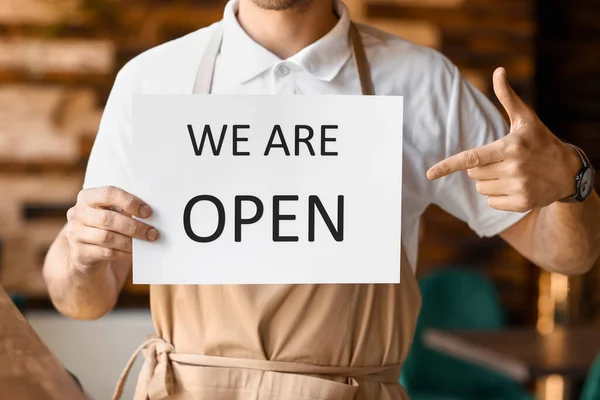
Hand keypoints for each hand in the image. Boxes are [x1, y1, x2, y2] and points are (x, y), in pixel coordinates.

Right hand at [66, 186, 157, 273]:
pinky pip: (106, 253)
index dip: (130, 202)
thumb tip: (150, 214)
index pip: (108, 193)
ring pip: (107, 237)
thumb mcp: (111, 211)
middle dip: (134, 226)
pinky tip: (134, 253)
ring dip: (130, 241)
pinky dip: (124, 253)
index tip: (147, 212)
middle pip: (107, 218)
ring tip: (146, 242)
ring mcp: (76, 234)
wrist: (84, 250)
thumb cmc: (104, 225)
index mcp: (87, 197)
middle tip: (152, 233)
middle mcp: (77, 214)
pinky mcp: (80, 253)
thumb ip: (125, 208)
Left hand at [427, 67, 580, 212]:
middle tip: (501, 161)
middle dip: (481, 168)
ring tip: (510, 174)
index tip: (429, 174)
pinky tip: (516, 187)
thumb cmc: (540, 141)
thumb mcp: (525, 119)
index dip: (448, 166)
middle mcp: (513, 168)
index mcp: (509, 147)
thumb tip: (498, 71)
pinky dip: (499, 197)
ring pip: (481, 189)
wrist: (569, 171)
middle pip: (473, 174)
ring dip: (489, 182)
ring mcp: (519, 187)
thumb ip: (507, 97)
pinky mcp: (523, 203)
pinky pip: (492, 203)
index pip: (471, 158)